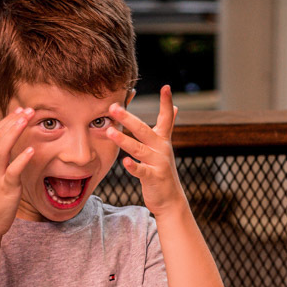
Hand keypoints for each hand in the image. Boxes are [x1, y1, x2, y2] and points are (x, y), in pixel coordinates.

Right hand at [0, 106, 33, 235]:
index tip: (19, 111)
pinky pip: (13, 170)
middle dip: (13, 121)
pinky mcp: (6, 187)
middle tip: (27, 109)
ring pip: (3, 148)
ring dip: (14, 132)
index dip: (6, 121)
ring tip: (26, 119)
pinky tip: (31, 150)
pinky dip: (21, 159)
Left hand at [107, 86, 184, 215]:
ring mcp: (158, 163)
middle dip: (129, 118)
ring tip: (110, 131)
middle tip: (114, 107)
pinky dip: (134, 167)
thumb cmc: (162, 170)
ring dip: (124, 140)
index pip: (166, 118)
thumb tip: (176, 107)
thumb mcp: (165, 146)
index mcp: (162, 140)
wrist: (170, 199)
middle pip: (144, 130)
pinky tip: (125, 162)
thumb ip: (167, 126)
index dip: (166, 102)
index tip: (166, 87)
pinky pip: (142, 171)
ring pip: (139, 149)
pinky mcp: (153, 178)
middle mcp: (162, 149)